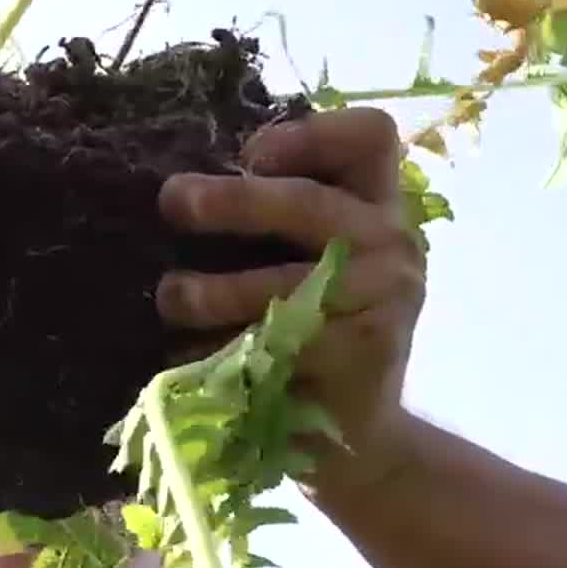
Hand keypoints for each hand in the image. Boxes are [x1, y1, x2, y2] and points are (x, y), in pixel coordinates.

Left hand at [155, 107, 423, 499]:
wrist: (355, 431)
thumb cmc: (317, 330)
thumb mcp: (314, 260)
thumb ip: (280, 217)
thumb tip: (188, 184)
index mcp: (380, 205)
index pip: (371, 138)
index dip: (309, 136)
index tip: (249, 156)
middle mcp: (394, 242)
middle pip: (310, 204)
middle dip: (233, 202)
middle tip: (173, 200)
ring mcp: (386, 298)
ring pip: (286, 282)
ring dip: (215, 289)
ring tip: (172, 296)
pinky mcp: (362, 354)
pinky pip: (282, 342)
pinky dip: (227, 348)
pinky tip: (194, 356)